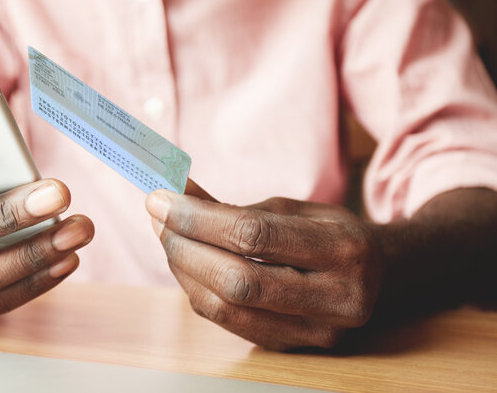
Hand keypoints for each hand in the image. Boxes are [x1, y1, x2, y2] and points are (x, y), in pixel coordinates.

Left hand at [146, 181, 381, 349]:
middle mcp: (337, 298)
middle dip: (185, 246)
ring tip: (167, 237)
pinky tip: (186, 264)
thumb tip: (173, 191)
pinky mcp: (294, 348)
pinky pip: (229, 322)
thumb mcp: (292, 208)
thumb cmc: (329, 232)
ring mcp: (317, 331)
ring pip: (227, 308)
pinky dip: (198, 290)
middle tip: (158, 218)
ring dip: (184, 270)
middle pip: (238, 280)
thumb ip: (232, 205)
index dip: (198, 217)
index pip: (254, 235)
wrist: (379, 276)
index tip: (161, 198)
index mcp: (344, 249)